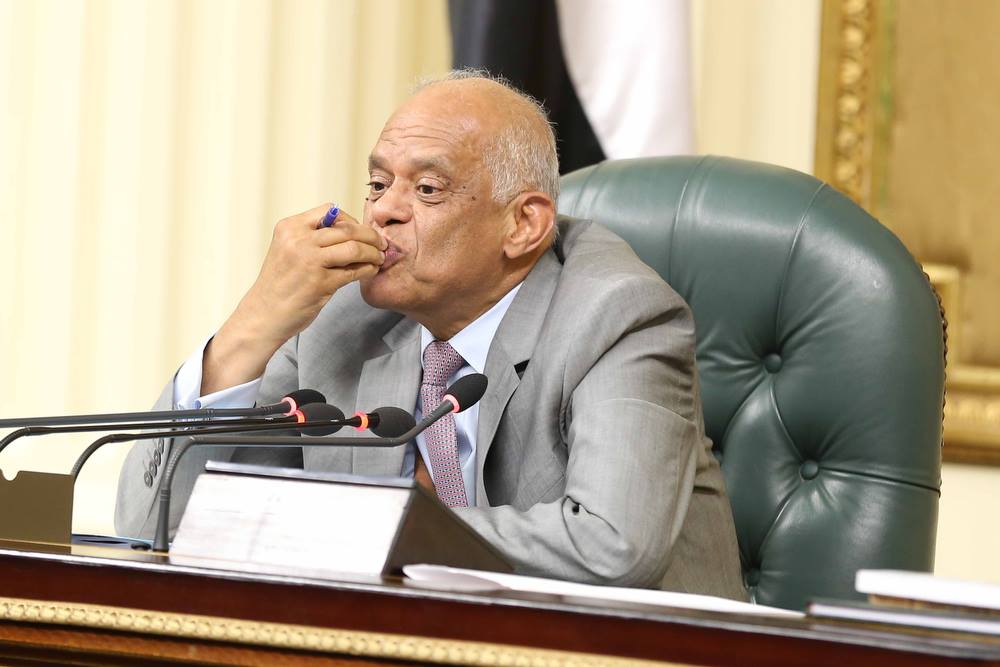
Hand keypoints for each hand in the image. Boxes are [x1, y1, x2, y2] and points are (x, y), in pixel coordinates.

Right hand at [202, 204, 386, 393]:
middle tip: (381, 244)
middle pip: (347, 228)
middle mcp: (298, 240)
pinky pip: (354, 271)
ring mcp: (309, 261)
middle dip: (370, 236)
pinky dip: (368, 269)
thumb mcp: (288, 250)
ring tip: (379, 258)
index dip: (351, 220)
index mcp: (290, 228)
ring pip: (354, 247)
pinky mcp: (320, 283)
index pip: (330, 211)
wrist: (263, 315)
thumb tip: (353, 232)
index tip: (361, 232)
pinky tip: (371, 270)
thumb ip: (314, 238)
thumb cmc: (280, 284)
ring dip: (373, 252)